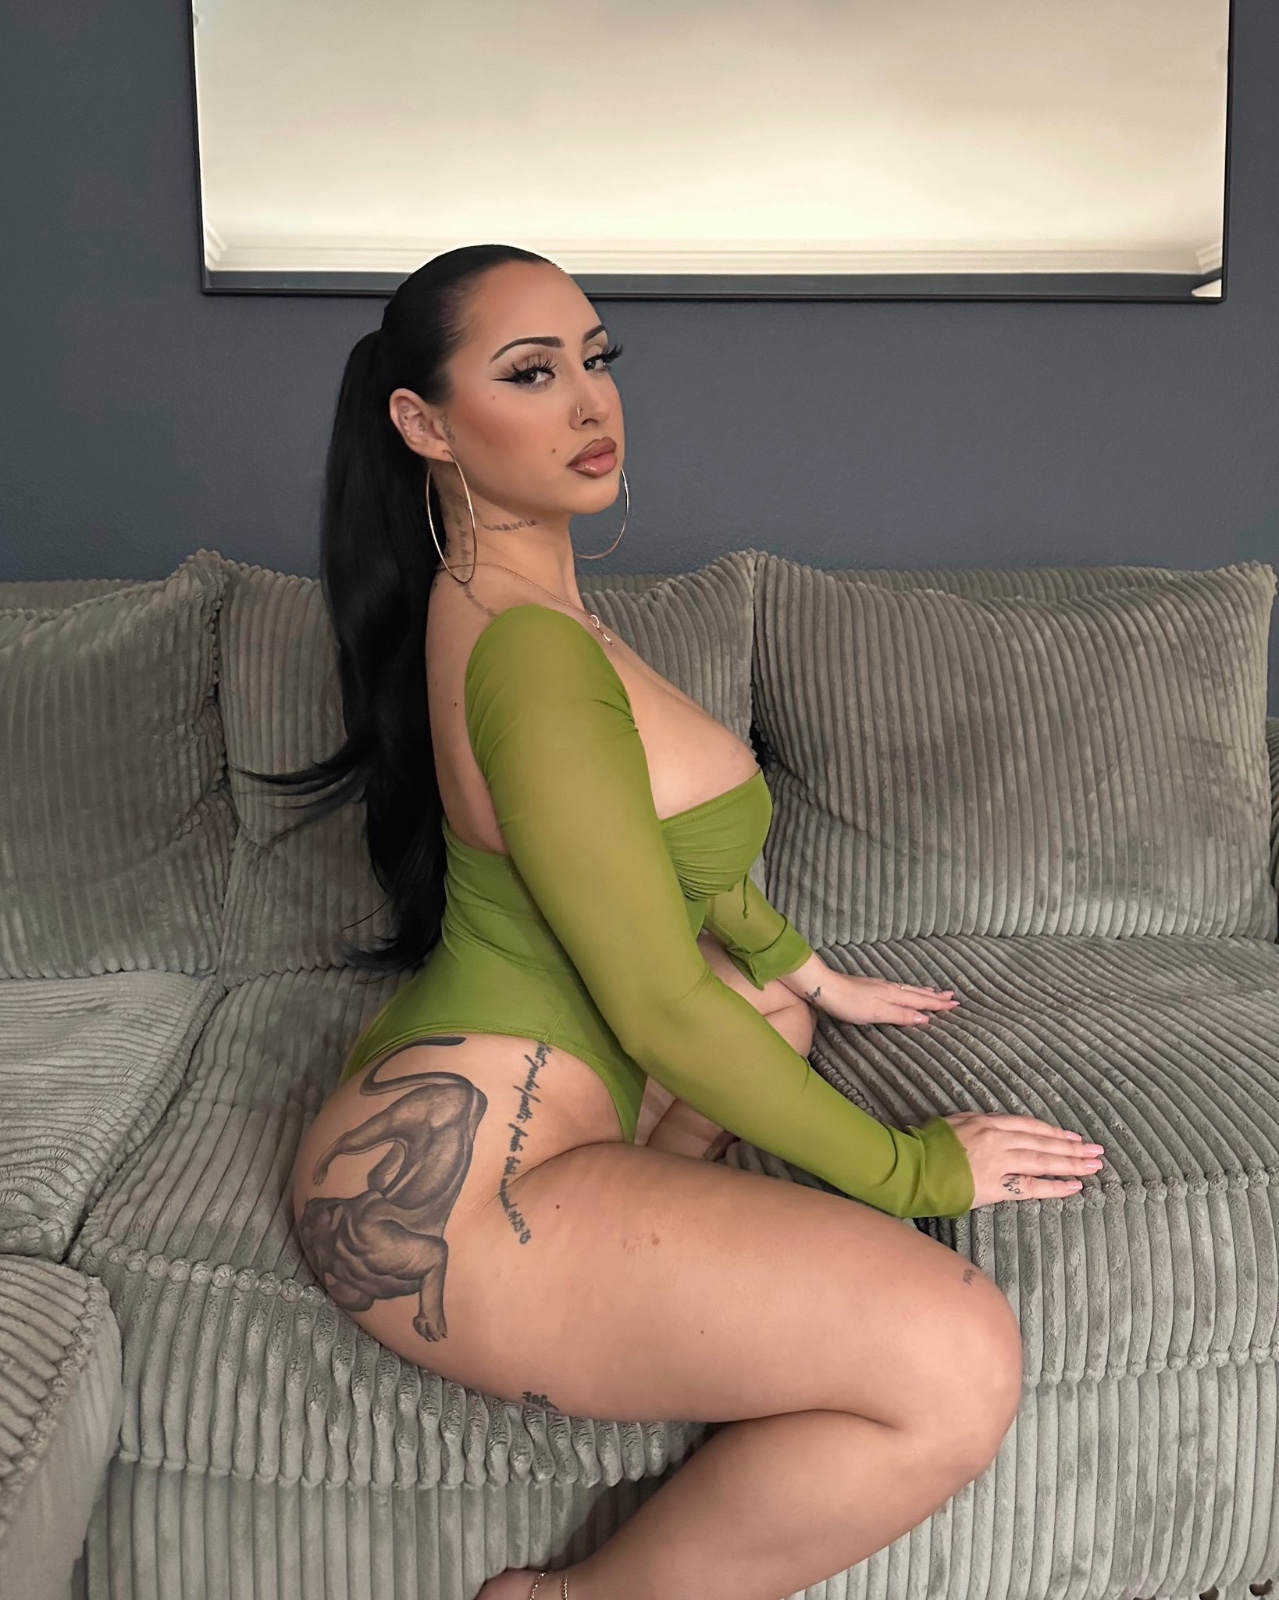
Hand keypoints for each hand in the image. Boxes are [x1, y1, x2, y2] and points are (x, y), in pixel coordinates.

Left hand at [795, 968, 961, 1027]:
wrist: (823, 987)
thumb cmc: (848, 1003)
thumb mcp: (877, 1013)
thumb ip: (900, 1015)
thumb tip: (925, 1019)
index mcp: (894, 995)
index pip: (921, 1001)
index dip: (938, 1004)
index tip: (956, 1004)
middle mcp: (890, 988)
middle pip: (917, 993)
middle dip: (935, 996)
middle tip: (953, 997)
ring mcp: (880, 986)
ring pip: (908, 989)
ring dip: (923, 992)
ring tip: (934, 991)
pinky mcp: (870, 988)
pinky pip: (898, 989)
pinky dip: (908, 990)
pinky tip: (904, 991)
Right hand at [941, 1111, 1105, 1206]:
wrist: (914, 1166)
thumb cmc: (930, 1143)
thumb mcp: (957, 1121)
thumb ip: (981, 1120)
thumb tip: (1000, 1122)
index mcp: (990, 1123)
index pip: (1031, 1126)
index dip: (1055, 1132)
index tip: (1074, 1137)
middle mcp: (1000, 1140)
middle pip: (1044, 1143)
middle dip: (1073, 1148)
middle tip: (1097, 1152)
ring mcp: (1000, 1164)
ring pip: (1044, 1162)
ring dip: (1072, 1164)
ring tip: (1094, 1167)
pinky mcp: (997, 1187)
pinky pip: (1032, 1187)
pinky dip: (1055, 1187)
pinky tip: (1074, 1187)